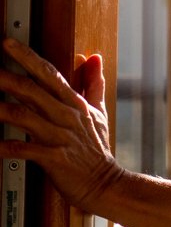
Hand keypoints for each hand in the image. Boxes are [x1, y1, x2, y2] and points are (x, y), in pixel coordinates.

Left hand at [0, 38, 123, 212]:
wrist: (104, 183)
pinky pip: (21, 149)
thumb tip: (94, 57)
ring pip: (22, 115)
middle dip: (5, 76)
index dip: (27, 56)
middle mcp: (65, 115)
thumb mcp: (99, 112)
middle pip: (30, 89)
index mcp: (74, 103)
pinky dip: (3, 146)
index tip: (8, 43)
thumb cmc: (97, 149)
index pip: (48, 73)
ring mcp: (58, 136)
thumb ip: (93, 84)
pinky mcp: (52, 157)